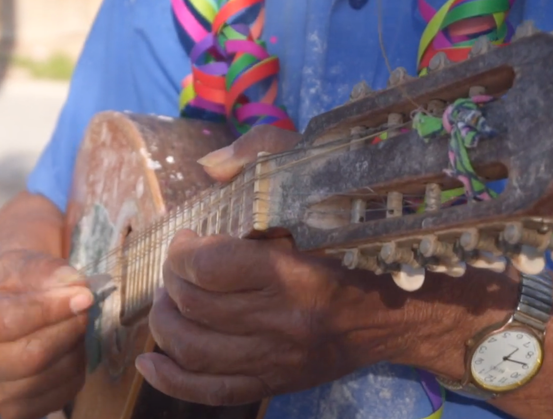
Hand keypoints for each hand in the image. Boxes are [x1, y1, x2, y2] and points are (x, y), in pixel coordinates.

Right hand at [0, 250, 94, 418]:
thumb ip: (45, 271)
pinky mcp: (10, 413)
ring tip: (73, 324)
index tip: (83, 295)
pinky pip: (57, 397)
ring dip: (74, 349)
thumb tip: (76, 286)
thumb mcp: (16, 263)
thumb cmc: (3, 285)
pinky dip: (73, 371)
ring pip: (47, 379)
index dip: (51, 309)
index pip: (8, 321)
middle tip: (84, 307)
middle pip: (30, 357)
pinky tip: (67, 348)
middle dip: (68, 329)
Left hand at [134, 126, 482, 405]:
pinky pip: (211, 391)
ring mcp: (278, 360)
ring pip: (194, 349)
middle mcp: (284, 323)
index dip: (182, 251)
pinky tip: (149, 361)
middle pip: (195, 307)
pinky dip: (171, 380)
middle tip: (177, 266)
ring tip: (169, 300)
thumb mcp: (321, 182)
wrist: (403, 311)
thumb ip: (264, 157)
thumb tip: (209, 167)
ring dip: (165, 321)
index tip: (187, 238)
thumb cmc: (359, 240)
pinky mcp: (275, 383)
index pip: (210, 267)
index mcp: (295, 273)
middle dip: (171, 280)